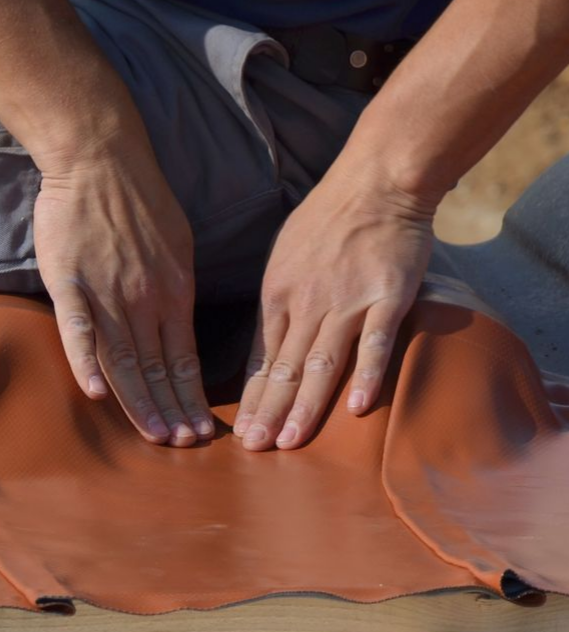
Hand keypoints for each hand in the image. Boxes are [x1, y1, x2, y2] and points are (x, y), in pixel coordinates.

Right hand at [32, 122, 213, 446]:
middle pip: (159, 369)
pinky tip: (97, 394)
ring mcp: (108, 293)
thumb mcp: (179, 246)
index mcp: (175, 293)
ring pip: (125, 359)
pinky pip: (79, 329)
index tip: (201, 431)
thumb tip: (183, 325)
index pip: (185, 360)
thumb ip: (178, 289)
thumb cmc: (142, 200)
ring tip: (155, 436)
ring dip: (141, 403)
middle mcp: (145, 300)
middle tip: (184, 447)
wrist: (101, 158)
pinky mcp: (71, 282)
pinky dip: (87, 362)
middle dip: (173, 412)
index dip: (192, 398)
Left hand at [233, 157, 434, 450]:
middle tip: (255, 450)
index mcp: (278, 294)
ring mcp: (347, 301)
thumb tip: (267, 345)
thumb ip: (278, 302)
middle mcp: (307, 302)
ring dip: (305, 405)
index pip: (261, 357)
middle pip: (285, 368)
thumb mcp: (285, 255)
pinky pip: (374, 342)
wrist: (378, 181)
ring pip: (321, 362)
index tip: (243, 432)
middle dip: (268, 412)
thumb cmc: (330, 217)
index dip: (253, 397)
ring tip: (291, 442)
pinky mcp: (387, 298)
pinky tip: (356, 408)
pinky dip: (366, 375)